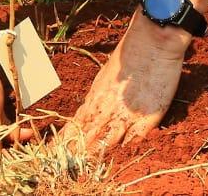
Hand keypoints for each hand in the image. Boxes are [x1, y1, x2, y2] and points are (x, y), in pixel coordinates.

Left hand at [59, 13, 190, 153]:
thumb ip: (99, 95)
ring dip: (95, 155)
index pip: (76, 124)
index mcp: (96, 97)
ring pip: (106, 142)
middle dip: (75, 153)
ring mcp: (127, 114)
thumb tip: (89, 110)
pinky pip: (134, 140)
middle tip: (63, 165)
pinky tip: (119, 159)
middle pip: (87, 137)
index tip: (53, 152)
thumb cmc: (131, 51)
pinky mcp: (148, 117)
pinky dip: (126, 151)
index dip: (65, 140)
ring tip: (83, 167)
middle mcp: (107, 108)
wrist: (153, 39)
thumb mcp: (107, 74)